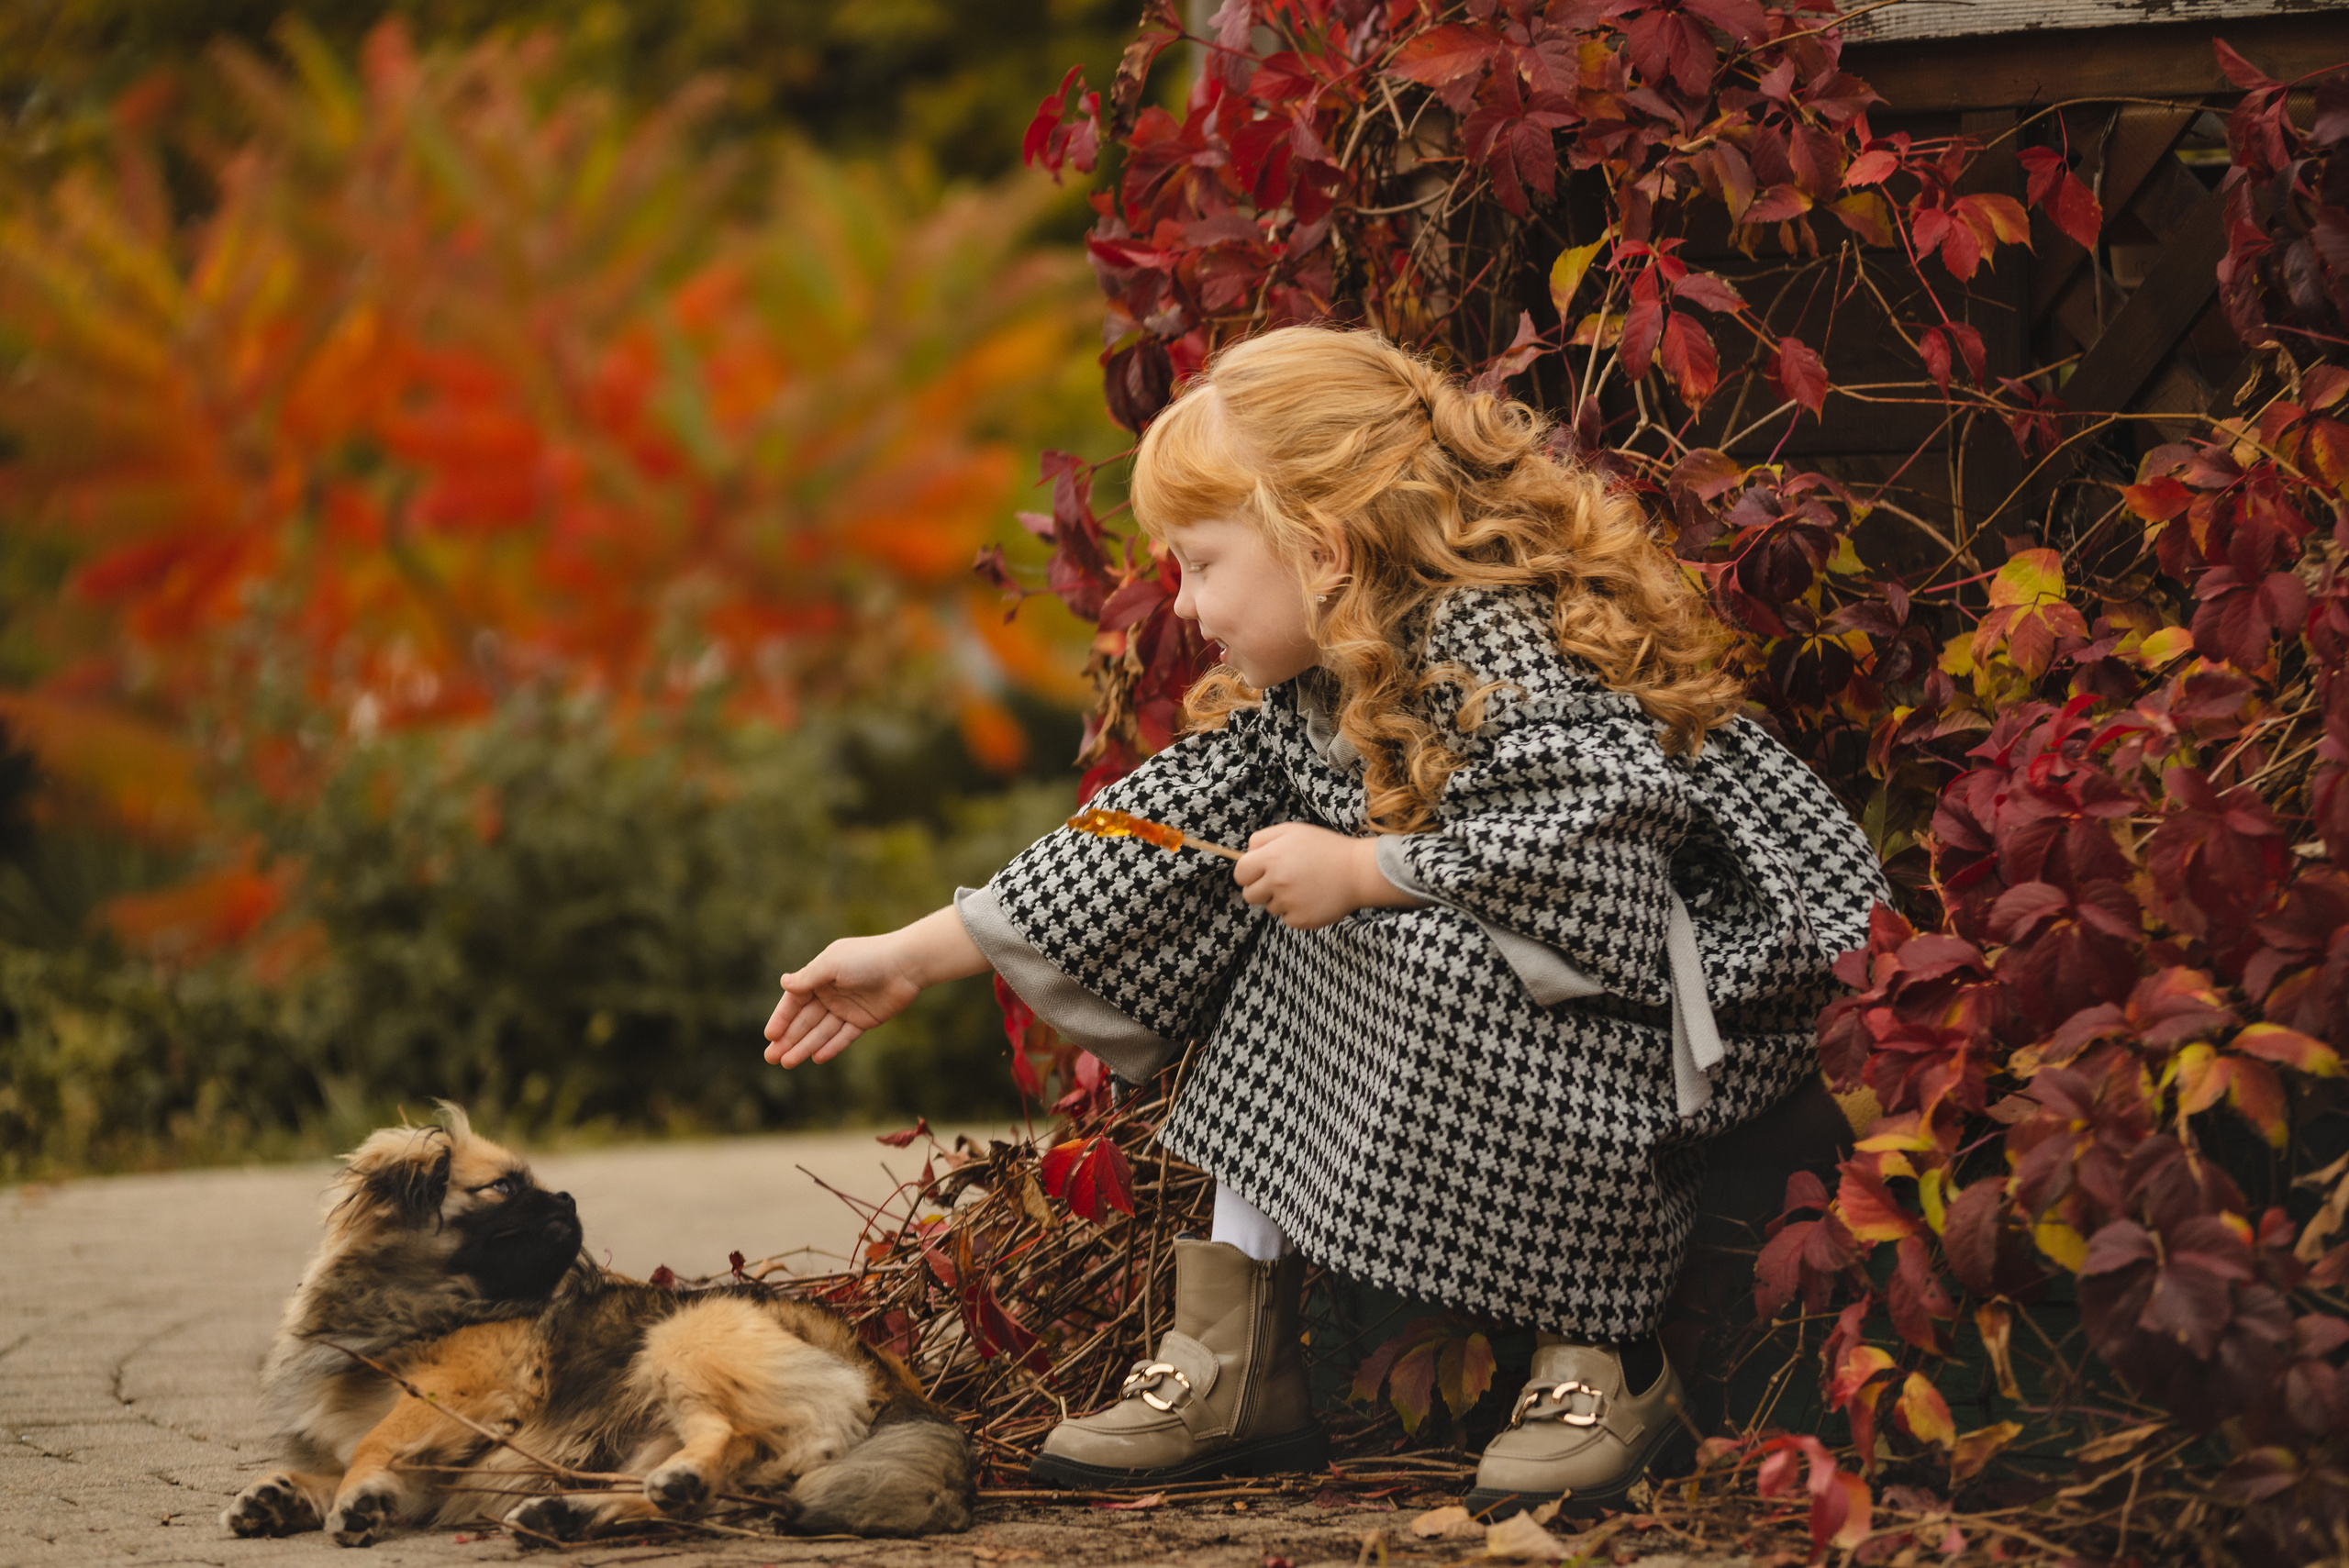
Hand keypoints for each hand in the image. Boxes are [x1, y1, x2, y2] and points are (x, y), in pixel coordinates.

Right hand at [763, 934, 921, 1066]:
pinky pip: (844, 1037)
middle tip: (771, 1058)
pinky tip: (816, 1058)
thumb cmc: (867, 958)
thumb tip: (784, 982)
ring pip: (821, 1031)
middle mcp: (831, 993)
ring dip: (804, 1047)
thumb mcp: (832, 964)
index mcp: (820, 976)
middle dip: (788, 1039)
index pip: (795, 1001)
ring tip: (788, 1063)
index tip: (769, 1036)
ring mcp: (848, 1008)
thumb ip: (809, 978)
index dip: (782, 1018)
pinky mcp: (865, 1020)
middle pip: (805, 1020)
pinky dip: (831, 1047)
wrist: (906, 964)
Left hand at [1233, 822, 1419, 929]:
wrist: (1358, 871)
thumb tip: (1247, 854)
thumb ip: (1263, 839)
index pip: (1240, 874)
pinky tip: (1312, 898)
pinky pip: (1287, 919)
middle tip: (1282, 880)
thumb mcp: (1293, 831)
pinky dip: (1296, 911)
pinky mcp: (1300, 920)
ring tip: (1304, 886)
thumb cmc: (1326, 848)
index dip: (1249, 873)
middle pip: (1249, 895)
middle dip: (1261, 889)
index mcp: (1271, 858)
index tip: (1259, 872)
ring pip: (1269, 907)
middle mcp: (1276, 882)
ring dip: (1281, 899)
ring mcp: (1288, 903)